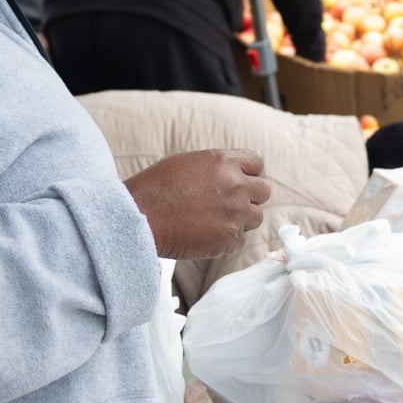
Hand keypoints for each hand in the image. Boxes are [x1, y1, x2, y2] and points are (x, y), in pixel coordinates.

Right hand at [125, 149, 271, 260]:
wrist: (139, 217)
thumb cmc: (156, 189)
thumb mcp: (188, 163)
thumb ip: (217, 168)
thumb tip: (234, 175)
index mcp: (224, 161)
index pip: (257, 164)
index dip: (249, 174)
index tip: (240, 183)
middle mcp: (235, 185)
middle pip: (263, 191)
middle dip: (249, 198)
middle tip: (228, 205)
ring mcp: (235, 212)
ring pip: (255, 218)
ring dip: (240, 220)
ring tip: (213, 222)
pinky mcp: (229, 237)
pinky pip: (239, 240)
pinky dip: (226, 240)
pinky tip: (204, 236)